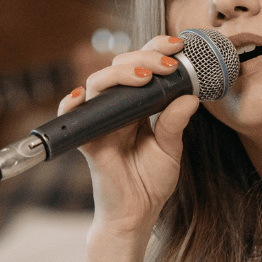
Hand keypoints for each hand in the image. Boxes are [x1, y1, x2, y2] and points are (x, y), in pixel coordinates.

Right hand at [59, 35, 198, 239]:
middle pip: (119, 68)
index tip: (176, 46)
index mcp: (138, 106)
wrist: (135, 215)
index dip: (155, 50)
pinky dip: (70, 103)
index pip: (142, 67)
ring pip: (98, 83)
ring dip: (120, 75)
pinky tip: (81, 95)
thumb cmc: (149, 182)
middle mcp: (116, 108)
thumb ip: (175, 123)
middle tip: (168, 65)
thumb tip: (191, 97)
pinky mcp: (88, 140)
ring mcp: (100, 122)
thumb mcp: (170, 150)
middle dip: (144, 58)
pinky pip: (72, 117)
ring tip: (145, 78)